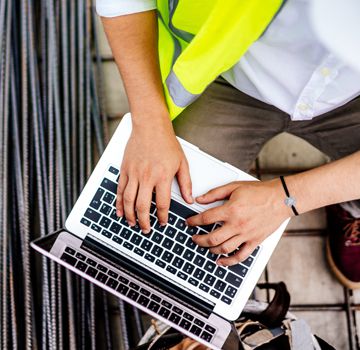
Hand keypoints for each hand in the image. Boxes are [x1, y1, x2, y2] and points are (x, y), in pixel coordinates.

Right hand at [116, 113, 192, 232]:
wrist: (150, 126)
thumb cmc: (166, 143)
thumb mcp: (182, 163)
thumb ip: (186, 183)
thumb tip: (189, 198)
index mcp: (162, 176)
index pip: (161, 203)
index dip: (162, 216)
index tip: (163, 222)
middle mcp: (146, 177)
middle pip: (142, 206)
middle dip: (144, 221)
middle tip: (146, 229)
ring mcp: (133, 173)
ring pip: (128, 200)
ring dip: (130, 215)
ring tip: (132, 223)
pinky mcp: (125, 170)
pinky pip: (120, 190)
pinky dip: (118, 202)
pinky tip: (120, 210)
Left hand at [186, 180, 290, 265]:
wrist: (281, 198)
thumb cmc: (260, 192)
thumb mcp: (234, 187)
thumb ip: (215, 193)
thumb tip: (200, 199)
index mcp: (231, 210)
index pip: (206, 219)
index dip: (193, 221)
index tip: (189, 223)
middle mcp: (237, 224)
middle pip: (212, 238)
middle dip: (199, 239)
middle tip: (194, 238)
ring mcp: (246, 235)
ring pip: (224, 249)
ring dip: (211, 250)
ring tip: (205, 247)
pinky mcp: (255, 241)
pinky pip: (240, 256)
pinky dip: (229, 262)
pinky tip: (221, 262)